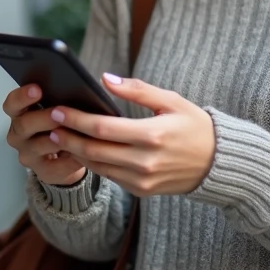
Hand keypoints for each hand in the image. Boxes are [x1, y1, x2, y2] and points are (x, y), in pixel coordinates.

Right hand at [3, 84, 87, 186]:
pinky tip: (81, 153)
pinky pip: (56, 166)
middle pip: (24, 125)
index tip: (36, 89)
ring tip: (74, 132)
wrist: (63, 158)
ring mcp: (28, 154)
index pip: (12, 104)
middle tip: (58, 112)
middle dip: (43, 118)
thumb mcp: (56, 109)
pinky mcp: (43, 171)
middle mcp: (19, 135)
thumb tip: (78, 87)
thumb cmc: (60, 126)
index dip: (22, 96)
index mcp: (20, 114)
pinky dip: (70, 160)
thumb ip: (59, 99)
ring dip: (58, 139)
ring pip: (40, 146)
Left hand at [47, 74, 215, 196]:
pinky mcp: (142, 191)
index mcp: (151, 135)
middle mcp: (144, 161)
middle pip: (93, 150)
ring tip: (60, 137)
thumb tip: (106, 79)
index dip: (76, 120)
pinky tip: (82, 151)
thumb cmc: (195, 126)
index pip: (102, 128)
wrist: (218, 163)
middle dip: (68, 137)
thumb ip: (137, 90)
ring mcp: (142, 180)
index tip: (59, 109)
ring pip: (98, 167)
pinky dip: (93, 164)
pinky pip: (110, 177)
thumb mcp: (171, 101)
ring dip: (76, 152)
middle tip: (51, 124)